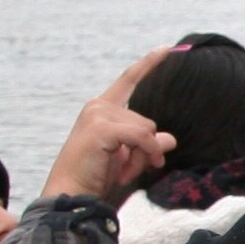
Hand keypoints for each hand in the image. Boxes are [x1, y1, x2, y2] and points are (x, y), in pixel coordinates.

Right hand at [43, 49, 181, 206]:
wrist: (73, 195)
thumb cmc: (95, 179)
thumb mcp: (127, 160)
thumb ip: (147, 145)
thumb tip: (171, 138)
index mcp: (102, 110)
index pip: (129, 81)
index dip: (148, 64)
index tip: (166, 48)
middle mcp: (98, 106)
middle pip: (147, 122)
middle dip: (145, 151)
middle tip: (126, 171)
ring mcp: (98, 114)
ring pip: (146, 130)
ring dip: (141, 157)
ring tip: (120, 173)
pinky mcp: (101, 127)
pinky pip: (142, 136)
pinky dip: (143, 154)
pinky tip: (125, 172)